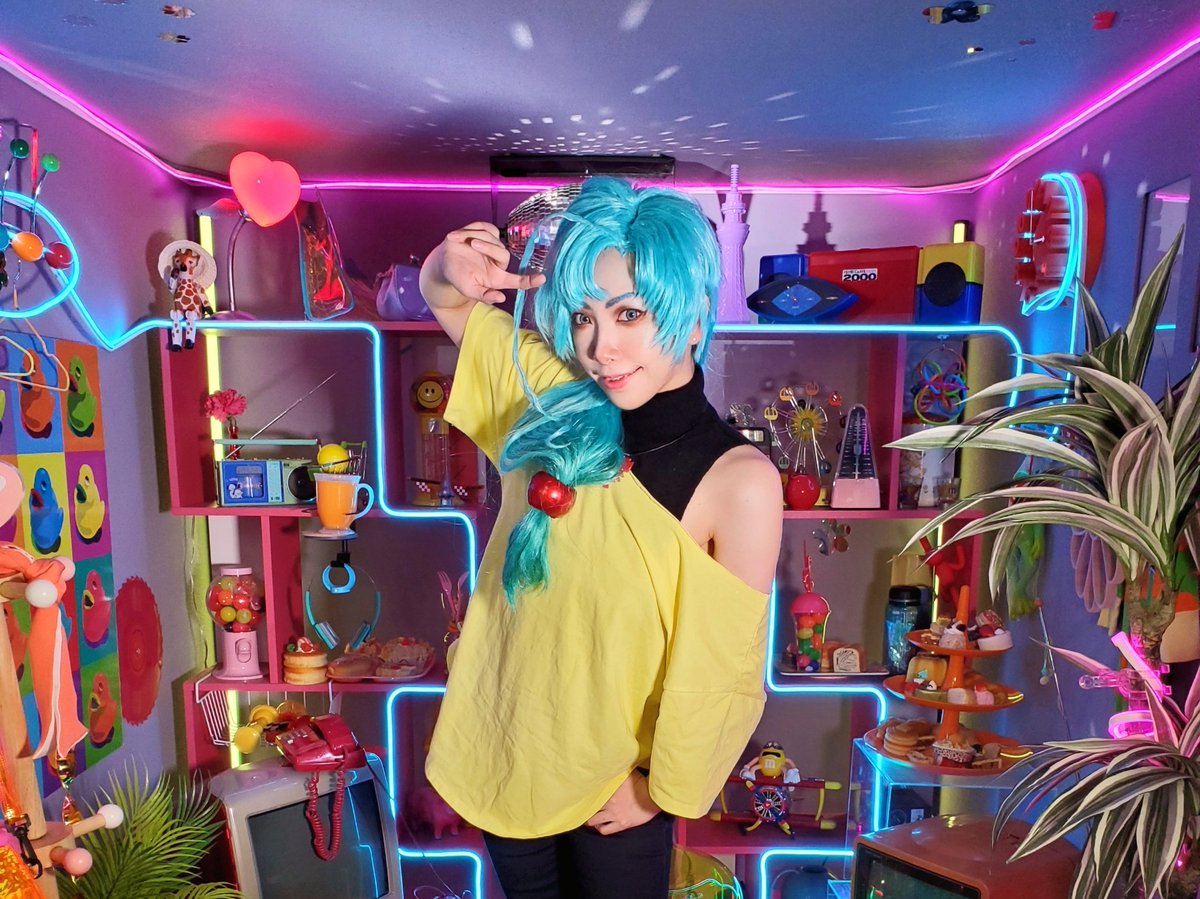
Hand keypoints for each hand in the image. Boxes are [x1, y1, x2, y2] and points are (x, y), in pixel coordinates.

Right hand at [421, 222, 544, 306]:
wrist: (443, 263)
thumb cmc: (458, 278)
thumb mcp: (469, 290)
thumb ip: (484, 295)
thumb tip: (500, 298)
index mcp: (497, 279)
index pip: (518, 280)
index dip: (530, 281)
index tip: (542, 279)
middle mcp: (498, 263)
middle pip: (504, 254)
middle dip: (489, 248)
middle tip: (473, 245)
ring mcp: (492, 247)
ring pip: (494, 239)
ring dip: (478, 237)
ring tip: (462, 241)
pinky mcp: (485, 233)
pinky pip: (485, 227)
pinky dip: (472, 229)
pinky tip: (458, 236)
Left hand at [584, 770, 659, 834]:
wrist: (653, 798)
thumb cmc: (642, 784)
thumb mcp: (629, 772)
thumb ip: (618, 769)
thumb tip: (612, 759)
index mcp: (609, 790)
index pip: (591, 793)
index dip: (585, 795)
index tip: (582, 795)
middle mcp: (609, 804)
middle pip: (590, 808)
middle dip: (585, 809)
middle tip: (584, 809)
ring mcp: (614, 815)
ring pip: (594, 821)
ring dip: (591, 821)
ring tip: (590, 819)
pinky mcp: (621, 824)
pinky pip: (606, 830)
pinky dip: (601, 829)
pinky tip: (600, 826)